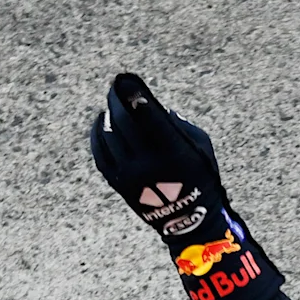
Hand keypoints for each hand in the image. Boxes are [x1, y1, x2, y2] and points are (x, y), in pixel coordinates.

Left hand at [88, 72, 278, 299]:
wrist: (189, 221)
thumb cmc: (200, 177)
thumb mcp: (200, 147)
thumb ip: (177, 124)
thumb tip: (150, 107)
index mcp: (174, 153)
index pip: (148, 116)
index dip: (134, 94)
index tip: (125, 78)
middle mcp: (149, 164)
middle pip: (123, 121)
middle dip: (118, 99)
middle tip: (116, 86)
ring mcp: (130, 176)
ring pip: (109, 135)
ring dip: (108, 114)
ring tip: (112, 103)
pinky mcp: (118, 183)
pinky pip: (101, 152)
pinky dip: (98, 134)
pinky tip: (101, 122)